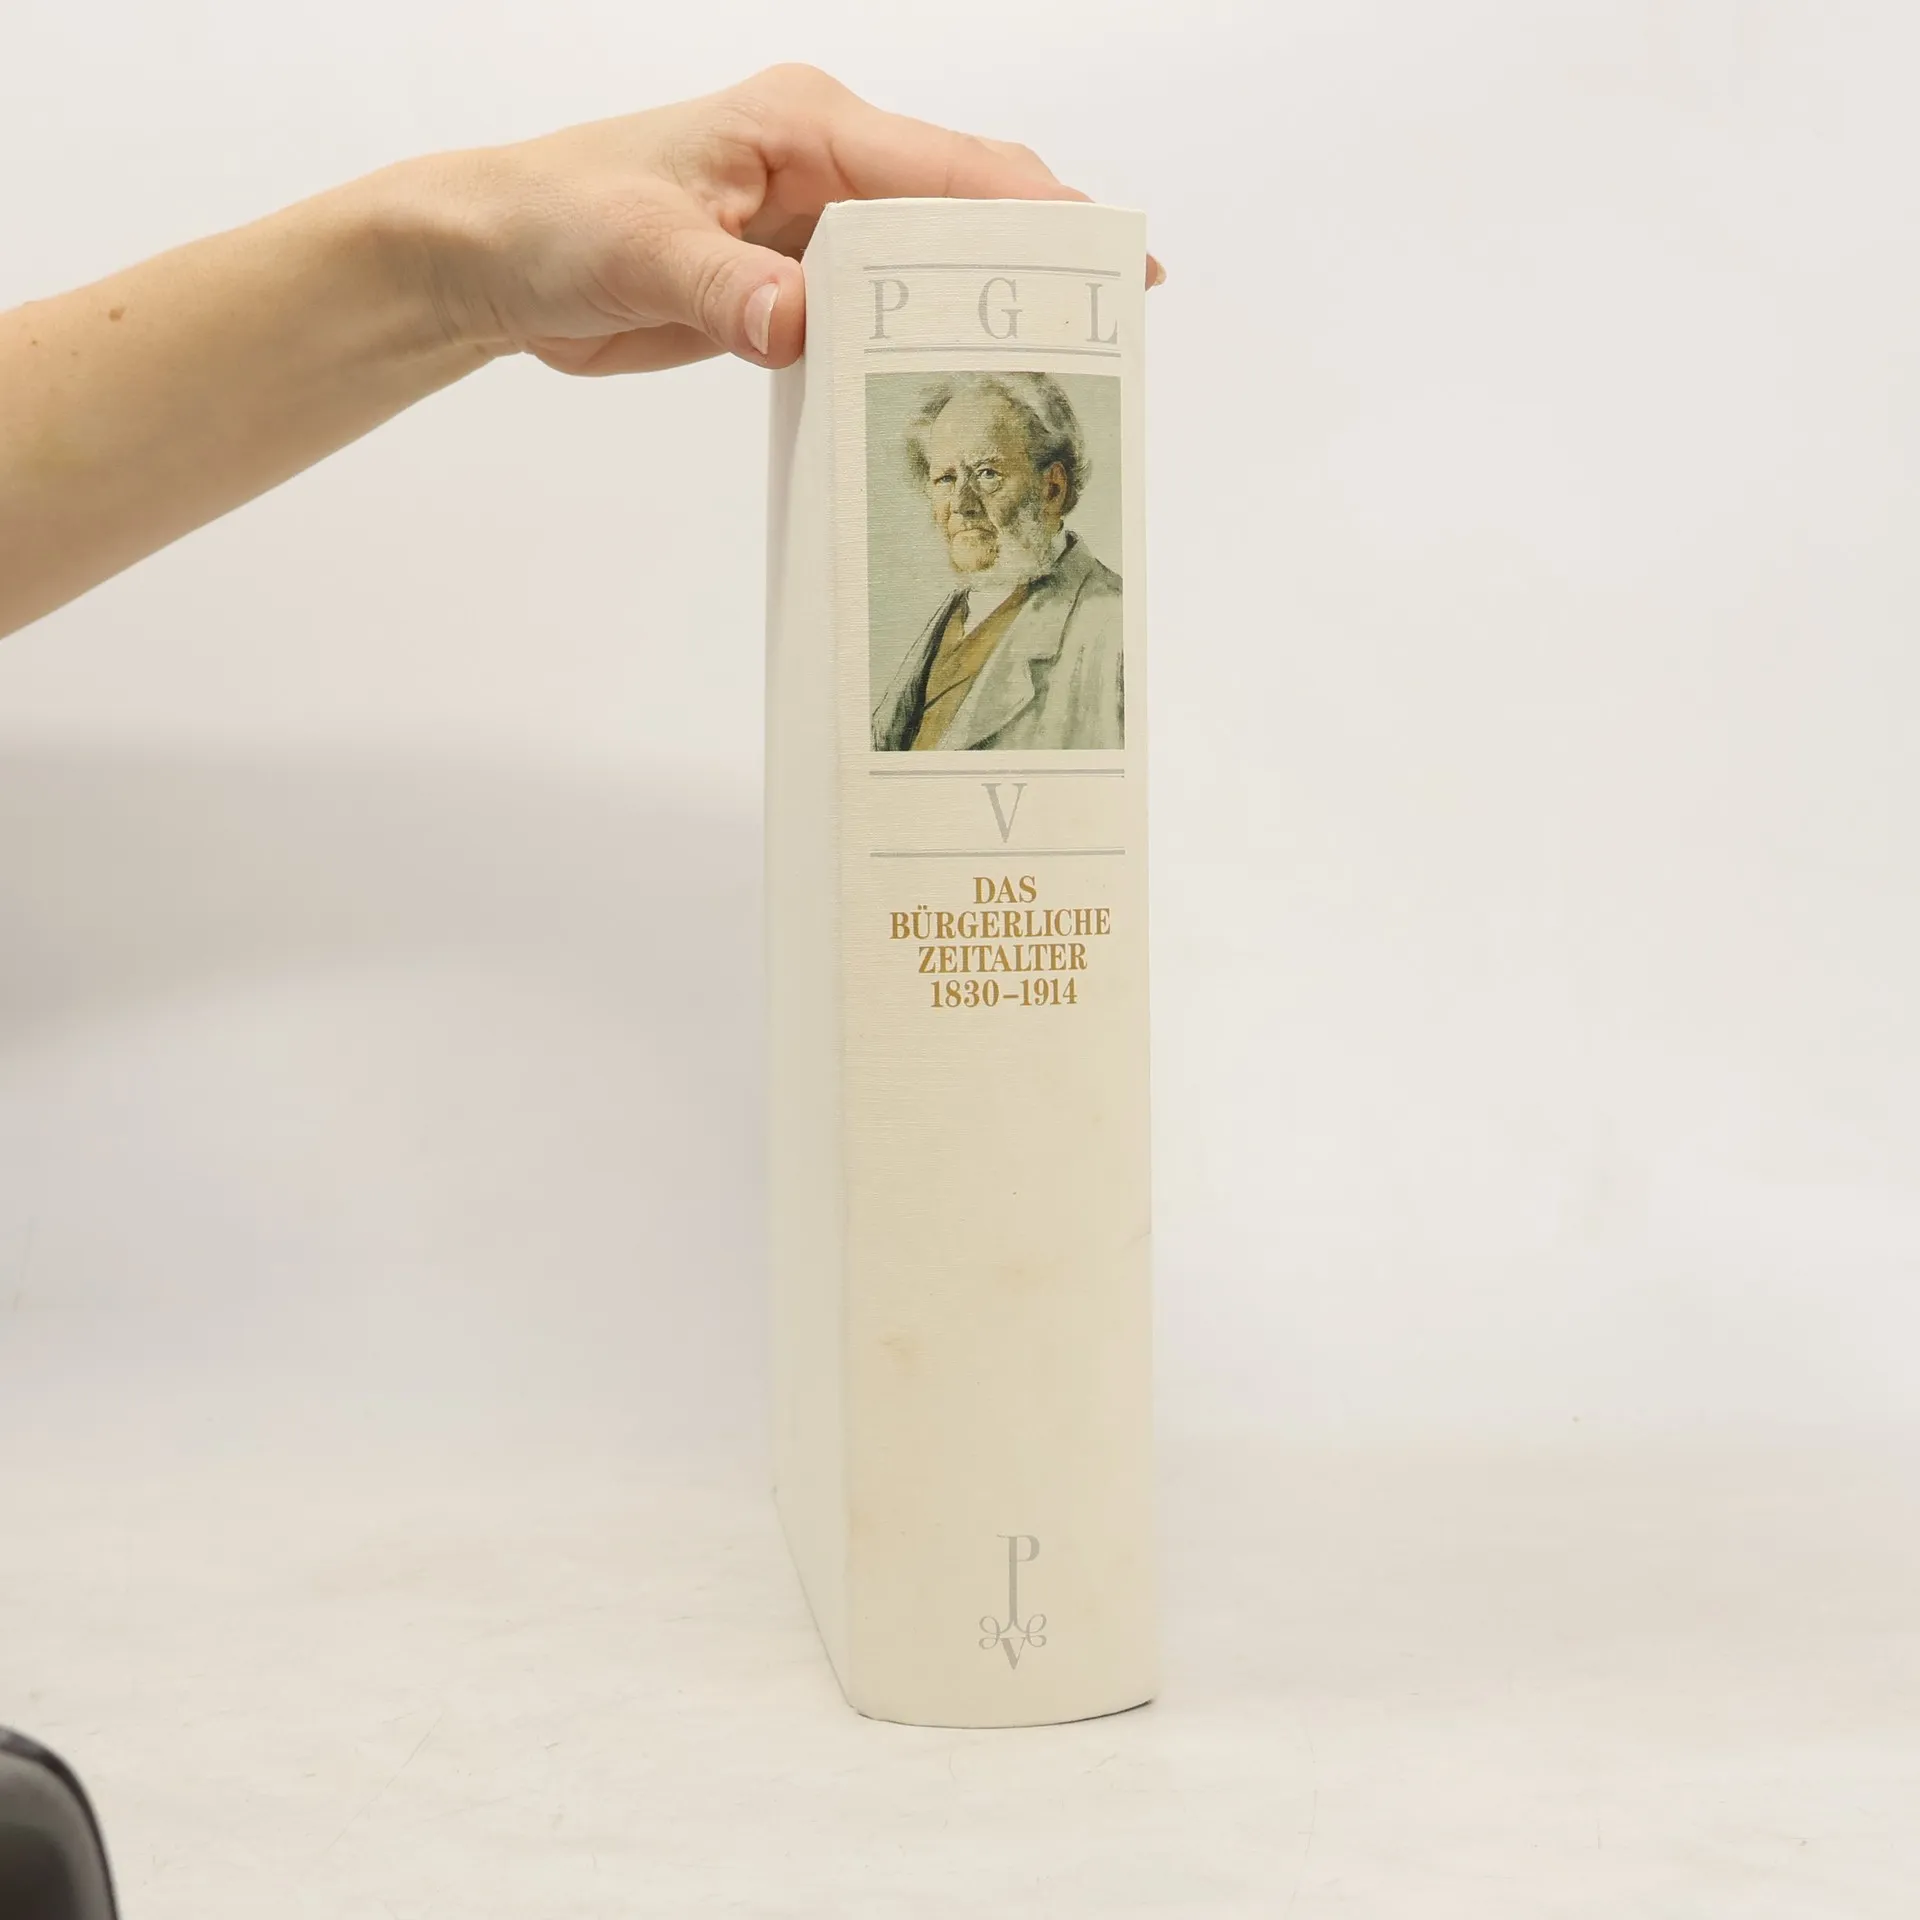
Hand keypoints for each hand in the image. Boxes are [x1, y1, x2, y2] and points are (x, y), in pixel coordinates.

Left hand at [401, 64, 1160, 377]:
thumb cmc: (555, 220)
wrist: (493, 262)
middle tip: (1112, 321)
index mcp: (804, 126)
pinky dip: (918, 344)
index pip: (946, 168)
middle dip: (1035, 258)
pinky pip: (877, 312)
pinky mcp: (789, 284)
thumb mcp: (642, 249)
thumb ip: (729, 289)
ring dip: (981, 308)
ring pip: (924, 263)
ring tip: (1055, 366)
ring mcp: (808, 226)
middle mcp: (821, 165)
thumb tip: (804, 327)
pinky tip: (954, 389)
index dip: (1036, 214)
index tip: (1109, 257)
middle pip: (959, 207)